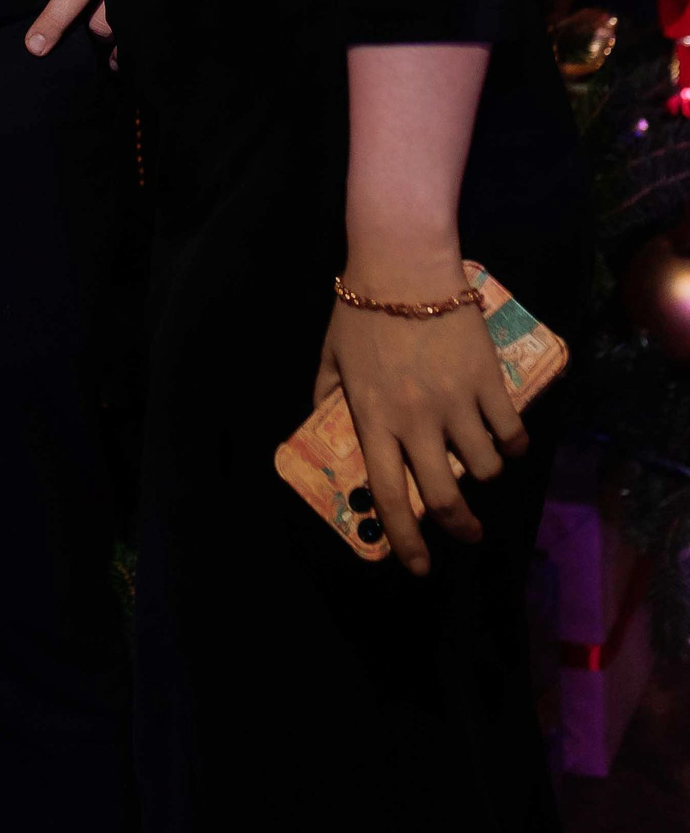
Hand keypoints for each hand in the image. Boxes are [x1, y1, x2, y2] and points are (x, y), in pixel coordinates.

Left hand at [314, 281, 527, 576]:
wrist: (404, 266)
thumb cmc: (362, 309)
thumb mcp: (330, 356)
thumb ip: (325, 395)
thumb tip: (321, 423)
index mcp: (374, 419)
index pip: (389, 496)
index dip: (405, 541)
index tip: (418, 566)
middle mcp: (416, 420)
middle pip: (443, 497)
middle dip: (459, 527)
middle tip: (466, 532)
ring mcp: (456, 403)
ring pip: (483, 468)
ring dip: (483, 473)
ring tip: (479, 462)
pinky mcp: (488, 382)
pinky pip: (510, 433)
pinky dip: (512, 444)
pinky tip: (505, 439)